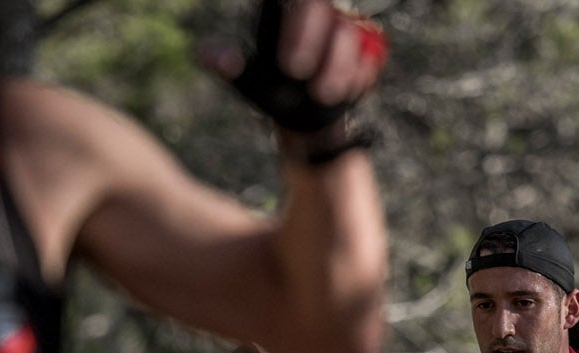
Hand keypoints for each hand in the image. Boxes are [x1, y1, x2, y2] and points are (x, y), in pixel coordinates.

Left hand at [202, 1, 387, 132]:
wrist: (302, 114)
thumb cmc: (270, 92)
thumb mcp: (248, 80)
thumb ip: (229, 65)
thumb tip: (207, 56)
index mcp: (284, 10)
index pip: (298, 0)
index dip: (302, 27)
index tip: (292, 68)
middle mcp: (316, 11)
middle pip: (327, 9)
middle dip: (323, 48)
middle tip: (311, 86)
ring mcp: (343, 26)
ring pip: (352, 31)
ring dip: (342, 69)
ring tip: (326, 96)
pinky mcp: (364, 45)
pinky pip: (371, 51)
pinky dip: (361, 74)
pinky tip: (348, 91)